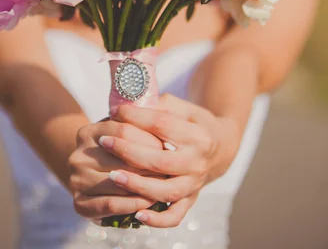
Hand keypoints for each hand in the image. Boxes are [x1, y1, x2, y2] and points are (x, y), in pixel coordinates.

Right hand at [68, 116, 166, 220]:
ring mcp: (76, 181)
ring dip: (144, 186)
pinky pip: (111, 205)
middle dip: (150, 164)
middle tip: (171, 168)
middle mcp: (77, 155)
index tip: (166, 144)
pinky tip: (149, 201)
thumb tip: (167, 121)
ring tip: (165, 184)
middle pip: (121, 158)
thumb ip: (138, 124)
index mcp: (87, 132)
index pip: (123, 130)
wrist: (91, 174)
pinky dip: (133, 204)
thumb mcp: (122, 131)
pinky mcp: (80, 204)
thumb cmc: (116, 149)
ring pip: (118, 183)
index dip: (147, 138)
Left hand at [97, 93, 240, 226]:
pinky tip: (137, 215)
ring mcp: (195, 183)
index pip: (162, 125)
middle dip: (129, 152)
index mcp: (197, 135)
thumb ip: (158, 107)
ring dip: (138, 185)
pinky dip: (158, 220)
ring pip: (166, 191)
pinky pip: (175, 215)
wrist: (222, 147)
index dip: (136, 117)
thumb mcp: (183, 108)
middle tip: (105, 142)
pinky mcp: (191, 199)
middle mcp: (198, 162)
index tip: (116, 112)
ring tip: (113, 175)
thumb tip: (127, 108)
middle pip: (161, 161)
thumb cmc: (195, 122)